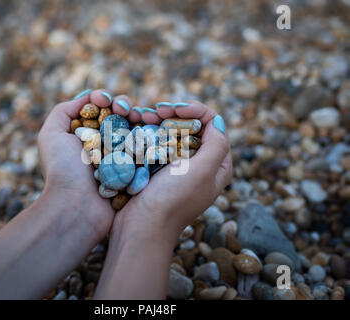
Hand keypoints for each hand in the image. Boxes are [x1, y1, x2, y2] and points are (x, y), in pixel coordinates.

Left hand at [36, 89, 133, 239]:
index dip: (105, 100)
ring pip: (136, 130)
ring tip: (138, 117)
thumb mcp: (51, 135)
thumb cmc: (62, 170)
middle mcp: (104, 147)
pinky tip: (148, 128)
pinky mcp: (136, 171)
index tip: (105, 100)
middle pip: (120, 117)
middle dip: (125, 106)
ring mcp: (121, 159)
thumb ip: (64, 110)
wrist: (76, 207)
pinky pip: (147, 149)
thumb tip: (89, 97)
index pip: (100, 111)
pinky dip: (149, 136)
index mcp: (85, 137)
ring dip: (139, 118)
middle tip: (125, 110)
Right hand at [94, 101, 231, 298]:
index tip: (172, 109)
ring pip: (171, 132)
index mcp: (217, 165)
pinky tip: (135, 125)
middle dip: (173, 114)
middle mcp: (199, 164)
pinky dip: (147, 131)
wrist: (141, 226)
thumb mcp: (203, 172)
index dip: (194, 111)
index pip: (213, 125)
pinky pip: (155, 142)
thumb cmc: (174, 200)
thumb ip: (216, 144)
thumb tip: (217, 121)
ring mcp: (176, 166)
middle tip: (154, 110)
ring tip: (141, 115)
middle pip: (191, 126)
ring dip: (157, 120)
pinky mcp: (156, 169)